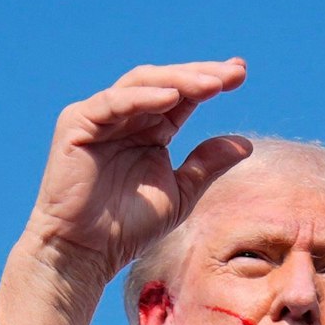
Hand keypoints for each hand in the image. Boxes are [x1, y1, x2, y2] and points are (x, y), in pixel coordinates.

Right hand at [0, 60, 252, 324]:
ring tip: (211, 84)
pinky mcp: (77, 123)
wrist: (87, 252)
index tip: (241, 75)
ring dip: (178, 82)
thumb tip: (246, 144)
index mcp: (150, 129)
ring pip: (141, 84)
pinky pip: (113, 103)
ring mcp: (99, 116)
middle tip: (234, 72)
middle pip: (165, 82)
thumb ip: (207, 165)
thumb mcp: (180, 193)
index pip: (183, 96)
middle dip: (200, 75)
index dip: (210, 82)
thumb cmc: (128, 228)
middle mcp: (126, 116)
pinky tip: (172, 98)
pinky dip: (143, 98)